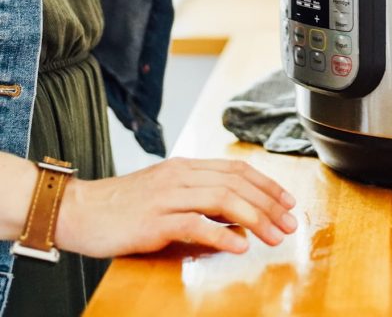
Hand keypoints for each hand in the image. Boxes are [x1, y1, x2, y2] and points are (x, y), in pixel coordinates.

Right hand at [55, 156, 296, 257]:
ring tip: (274, 237)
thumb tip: (236, 216)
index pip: (236, 169)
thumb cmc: (122, 207)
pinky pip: (195, 224)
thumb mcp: (165, 194)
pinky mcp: (154, 221)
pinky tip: (239, 246)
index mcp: (185, 167)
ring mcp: (167, 196)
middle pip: (236, 183)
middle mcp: (180, 176)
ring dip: (255, 218)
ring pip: (222, 199)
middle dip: (269, 203)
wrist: (80, 211)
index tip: (288, 202)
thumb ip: (198, 200)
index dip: (267, 184)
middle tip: (291, 224)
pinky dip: (221, 234)